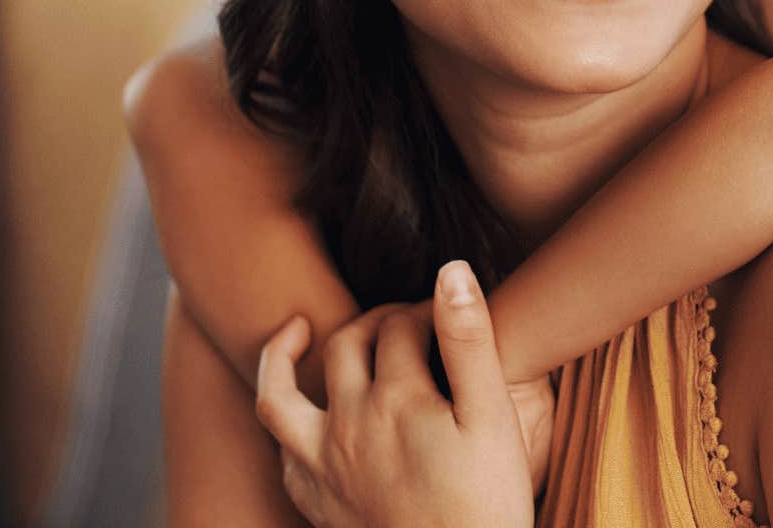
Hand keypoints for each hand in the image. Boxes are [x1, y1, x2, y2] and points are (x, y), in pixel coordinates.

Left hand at [255, 261, 536, 527]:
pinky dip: (285, 423)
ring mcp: (323, 467)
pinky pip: (281, 453)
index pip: (400, 325)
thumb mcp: (492, 418)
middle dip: (375, 320)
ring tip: (299, 330)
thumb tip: (451, 269)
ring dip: (282, 357)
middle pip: (346, 346)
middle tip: (406, 319)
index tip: (450, 314)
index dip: (427, 308)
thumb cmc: (486, 505)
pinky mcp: (317, 504)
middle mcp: (347, 425)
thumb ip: (469, 340)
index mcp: (395, 398)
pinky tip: (306, 418)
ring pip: (280, 397)